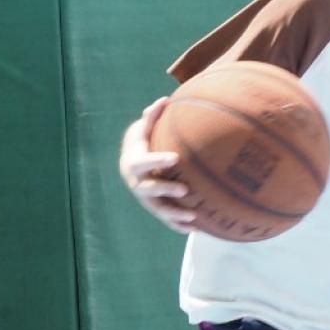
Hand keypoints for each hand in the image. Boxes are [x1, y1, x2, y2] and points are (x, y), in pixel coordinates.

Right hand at [119, 98, 196, 232]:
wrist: (132, 164)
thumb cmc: (143, 142)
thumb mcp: (143, 130)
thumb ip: (151, 118)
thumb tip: (163, 101)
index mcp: (134, 163)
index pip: (143, 163)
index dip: (157, 161)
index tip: (175, 159)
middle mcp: (138, 184)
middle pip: (149, 190)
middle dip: (166, 191)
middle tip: (185, 191)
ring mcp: (146, 199)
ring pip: (159, 210)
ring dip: (175, 215)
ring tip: (194, 217)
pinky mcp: (156, 208)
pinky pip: (167, 220)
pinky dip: (180, 225)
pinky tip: (198, 229)